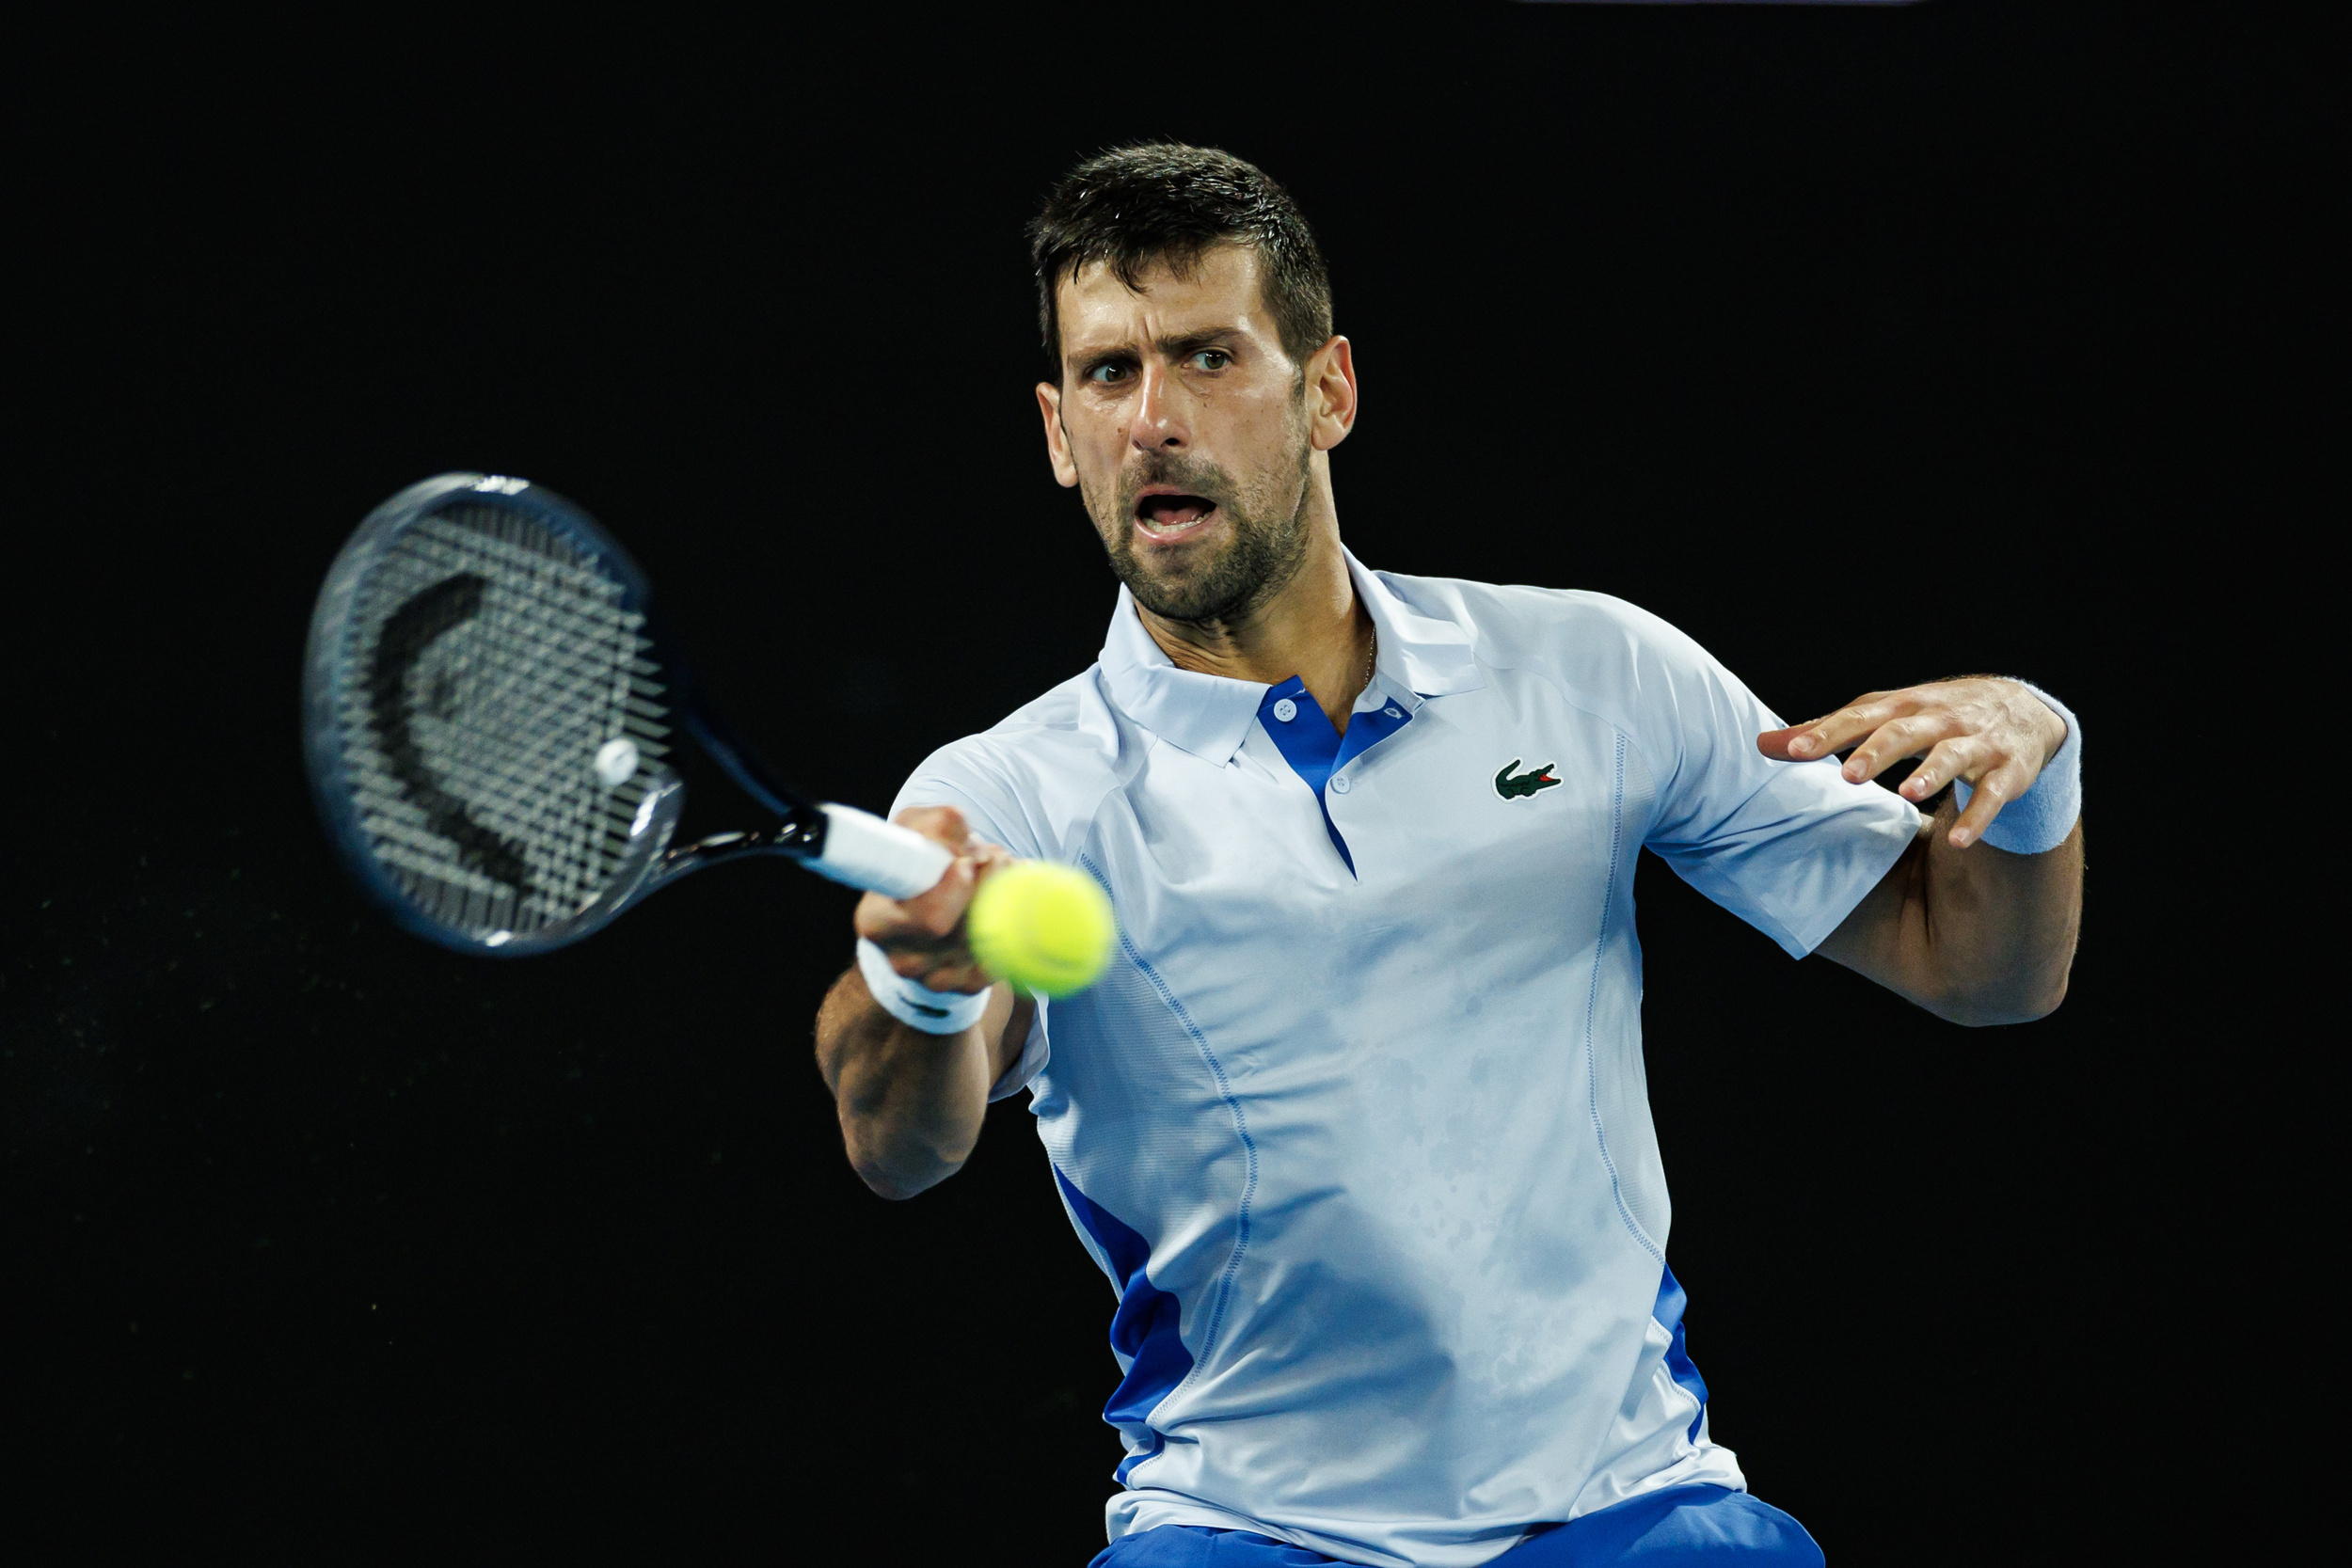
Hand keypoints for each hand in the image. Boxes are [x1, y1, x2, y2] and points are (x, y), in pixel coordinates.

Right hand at [851, 805, 1009, 993]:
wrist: (924, 918)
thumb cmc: (917, 868)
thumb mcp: (914, 833)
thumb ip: (935, 824)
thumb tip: (962, 830)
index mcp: (878, 921)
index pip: (926, 918)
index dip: (953, 890)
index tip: (966, 863)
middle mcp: (904, 959)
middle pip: (968, 927)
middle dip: (991, 880)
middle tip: (991, 856)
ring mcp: (939, 979)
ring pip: (993, 936)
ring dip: (1007, 894)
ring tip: (995, 873)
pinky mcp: (970, 986)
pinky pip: (1007, 952)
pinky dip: (1015, 919)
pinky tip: (1003, 901)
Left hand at [1757, 678, 2067, 848]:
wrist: (2022, 708)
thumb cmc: (1933, 715)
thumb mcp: (1883, 716)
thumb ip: (1827, 731)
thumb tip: (1762, 745)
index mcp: (1902, 707)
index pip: (1859, 718)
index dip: (1826, 733)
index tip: (1793, 752)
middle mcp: (1938, 720)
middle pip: (1904, 732)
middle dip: (1877, 752)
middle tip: (1849, 774)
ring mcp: (1975, 744)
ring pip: (1952, 756)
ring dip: (1931, 775)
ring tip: (1907, 794)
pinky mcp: (2006, 771)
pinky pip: (1991, 796)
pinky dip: (1976, 818)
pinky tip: (1957, 842)